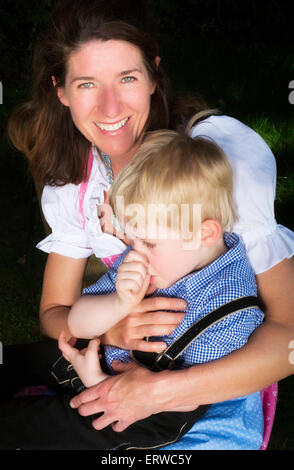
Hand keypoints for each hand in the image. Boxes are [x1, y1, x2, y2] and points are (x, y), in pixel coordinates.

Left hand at [58, 331, 106, 386]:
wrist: (95, 383)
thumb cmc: (91, 370)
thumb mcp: (91, 353)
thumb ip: (93, 343)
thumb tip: (95, 339)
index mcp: (73, 356)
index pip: (62, 346)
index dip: (61, 338)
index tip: (63, 331)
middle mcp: (75, 361)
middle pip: (68, 351)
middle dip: (70, 343)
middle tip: (74, 338)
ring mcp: (80, 365)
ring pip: (79, 354)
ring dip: (85, 348)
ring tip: (95, 346)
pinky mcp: (86, 368)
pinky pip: (87, 359)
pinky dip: (92, 354)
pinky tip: (99, 355)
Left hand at [70, 361, 197, 430]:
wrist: (157, 390)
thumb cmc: (143, 377)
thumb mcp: (129, 368)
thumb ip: (119, 367)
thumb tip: (115, 364)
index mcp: (104, 388)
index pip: (84, 396)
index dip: (76, 400)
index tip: (73, 403)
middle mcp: (107, 402)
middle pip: (86, 411)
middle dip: (83, 410)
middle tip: (82, 410)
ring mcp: (115, 413)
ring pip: (97, 424)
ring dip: (97, 421)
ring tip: (98, 420)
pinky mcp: (126, 420)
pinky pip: (117, 427)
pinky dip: (116, 426)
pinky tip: (117, 423)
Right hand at [101, 296, 185, 351]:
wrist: (104, 328)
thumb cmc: (122, 313)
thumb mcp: (130, 301)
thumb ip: (143, 292)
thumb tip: (155, 280)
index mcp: (135, 305)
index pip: (156, 302)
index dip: (171, 303)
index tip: (183, 304)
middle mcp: (133, 317)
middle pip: (157, 316)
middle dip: (173, 316)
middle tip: (184, 316)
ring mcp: (130, 330)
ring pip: (152, 330)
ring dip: (167, 328)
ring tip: (177, 326)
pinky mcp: (128, 342)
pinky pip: (142, 345)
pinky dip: (153, 346)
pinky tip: (164, 345)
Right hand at [115, 250, 149, 312]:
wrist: (129, 301)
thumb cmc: (138, 286)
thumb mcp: (145, 274)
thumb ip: (147, 265)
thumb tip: (150, 261)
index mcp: (127, 262)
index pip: (134, 252)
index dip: (143, 261)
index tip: (143, 270)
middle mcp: (121, 267)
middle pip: (139, 265)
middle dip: (143, 275)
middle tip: (139, 281)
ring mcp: (119, 275)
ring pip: (138, 275)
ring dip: (140, 283)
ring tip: (136, 286)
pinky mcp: (119, 284)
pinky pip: (133, 283)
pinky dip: (136, 289)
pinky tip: (133, 290)